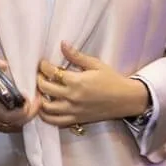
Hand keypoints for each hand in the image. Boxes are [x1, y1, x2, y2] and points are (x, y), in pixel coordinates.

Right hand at [0, 57, 34, 131]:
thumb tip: (5, 64)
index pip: (11, 116)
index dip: (25, 110)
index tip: (33, 98)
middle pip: (16, 124)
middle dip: (31, 114)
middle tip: (39, 101)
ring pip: (13, 127)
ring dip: (26, 118)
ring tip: (34, 105)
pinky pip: (8, 128)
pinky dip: (18, 122)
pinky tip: (23, 111)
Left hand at [34, 42, 148, 127]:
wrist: (126, 99)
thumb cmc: (112, 80)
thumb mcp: (96, 64)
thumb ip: (77, 56)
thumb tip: (62, 44)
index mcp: (77, 81)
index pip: (52, 72)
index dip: (44, 66)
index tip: (43, 63)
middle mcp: (72, 97)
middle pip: (45, 88)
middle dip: (39, 79)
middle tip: (40, 75)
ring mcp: (73, 110)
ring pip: (46, 107)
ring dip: (40, 98)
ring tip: (41, 91)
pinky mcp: (76, 120)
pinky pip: (56, 121)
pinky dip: (46, 116)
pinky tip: (45, 108)